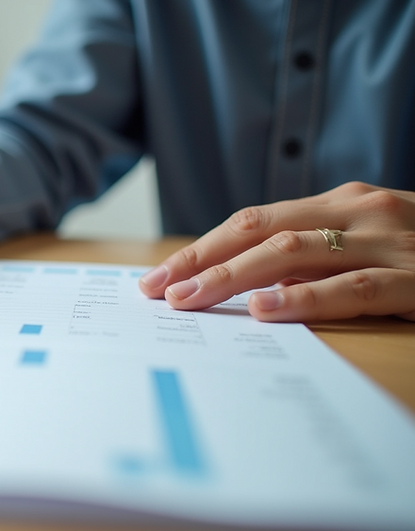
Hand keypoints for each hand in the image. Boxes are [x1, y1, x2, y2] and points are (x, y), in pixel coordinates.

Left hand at [138, 182, 414, 321]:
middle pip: (260, 230)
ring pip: (294, 253)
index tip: (157, 276)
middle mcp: (361, 212)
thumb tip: (246, 286)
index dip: (201, 248)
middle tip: (156, 290)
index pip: (252, 221)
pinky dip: (304, 298)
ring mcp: (391, 242)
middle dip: (200, 260)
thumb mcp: (368, 244)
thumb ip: (315, 258)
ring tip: (188, 300)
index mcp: (342, 204)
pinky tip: (264, 309)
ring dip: (231, 277)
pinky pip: (353, 287)